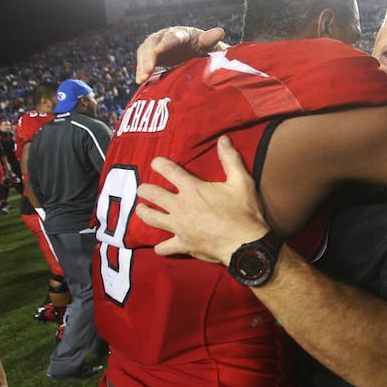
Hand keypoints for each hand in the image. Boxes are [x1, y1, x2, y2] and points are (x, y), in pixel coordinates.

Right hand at [135, 26, 225, 83]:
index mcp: (181, 33)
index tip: (160, 50)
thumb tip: (220, 32)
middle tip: (147, 70)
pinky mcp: (152, 56)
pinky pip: (143, 61)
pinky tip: (140, 81)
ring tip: (141, 78)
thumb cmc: (201, 45)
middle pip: (153, 43)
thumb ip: (210, 39)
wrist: (194, 49)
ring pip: (145, 52)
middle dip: (149, 57)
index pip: (172, 36)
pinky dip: (140, 70)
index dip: (166, 43)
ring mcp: (157, 45)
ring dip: (142, 65)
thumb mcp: (207, 43)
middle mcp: (165, 36)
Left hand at [136, 135, 268, 264]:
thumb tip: (223, 139)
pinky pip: (164, 247)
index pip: (168, 170)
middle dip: (144, 189)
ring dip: (143, 212)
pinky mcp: (183, 244)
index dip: (158, 164)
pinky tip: (160, 245)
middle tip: (143, 189)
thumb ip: (230, 159)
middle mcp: (180, 206)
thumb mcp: (241, 181)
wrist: (245, 244)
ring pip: (151, 218)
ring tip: (141, 209)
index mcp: (193, 188)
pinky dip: (161, 247)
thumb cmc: (244, 211)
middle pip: (152, 194)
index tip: (155, 162)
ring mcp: (179, 227)